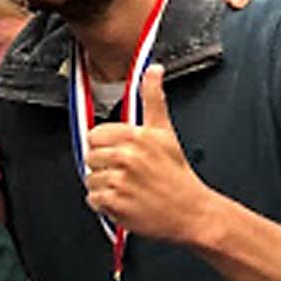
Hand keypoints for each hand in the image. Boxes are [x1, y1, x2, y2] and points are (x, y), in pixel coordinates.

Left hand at [83, 65, 215, 245]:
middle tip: (126, 173)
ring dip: (104, 187)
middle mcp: (126, 157)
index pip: (94, 136)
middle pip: (89, 158)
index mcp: (135, 137)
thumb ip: (153, 98)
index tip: (120, 154)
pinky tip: (124, 201)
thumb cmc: (176, 173)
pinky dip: (105, 204)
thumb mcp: (165, 131)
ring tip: (127, 188)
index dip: (105, 146)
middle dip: (104, 166)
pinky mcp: (115, 203)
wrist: (191, 211)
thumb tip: (153, 69)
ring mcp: (119, 181)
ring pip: (90, 180)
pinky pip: (93, 200)